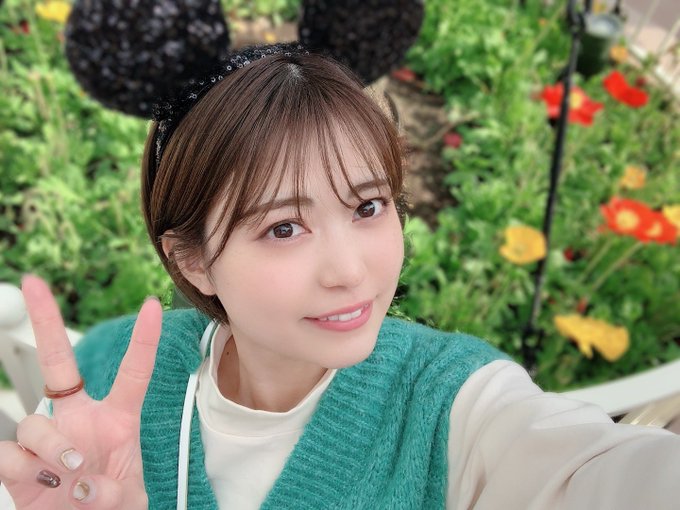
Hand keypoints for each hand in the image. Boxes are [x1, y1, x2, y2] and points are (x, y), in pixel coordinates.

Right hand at [0, 275, 161, 508]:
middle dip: (45, 321)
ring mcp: (45, 438)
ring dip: (54, 447)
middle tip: (32, 281)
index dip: (143, 340)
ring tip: (73, 474)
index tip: (152, 304)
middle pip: (57, 362)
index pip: (132, 373)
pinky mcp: (16, 465)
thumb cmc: (109, 507)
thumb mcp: (130, 502)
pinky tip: (43, 483)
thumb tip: (90, 488)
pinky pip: (9, 453)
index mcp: (115, 419)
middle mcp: (77, 419)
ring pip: (34, 421)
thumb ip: (119, 494)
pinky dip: (27, 470)